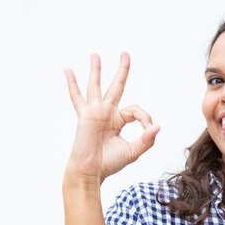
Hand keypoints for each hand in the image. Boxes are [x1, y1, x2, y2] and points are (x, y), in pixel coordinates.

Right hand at [63, 52, 159, 183]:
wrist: (91, 171)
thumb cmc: (109, 163)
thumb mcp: (133, 151)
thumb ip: (146, 139)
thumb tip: (157, 126)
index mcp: (119, 120)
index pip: (135, 110)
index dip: (145, 117)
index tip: (148, 128)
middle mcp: (107, 113)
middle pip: (116, 86)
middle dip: (122, 70)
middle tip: (125, 53)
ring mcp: (95, 112)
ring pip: (96, 86)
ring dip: (96, 70)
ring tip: (95, 55)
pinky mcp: (85, 114)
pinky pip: (76, 96)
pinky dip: (72, 83)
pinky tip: (67, 69)